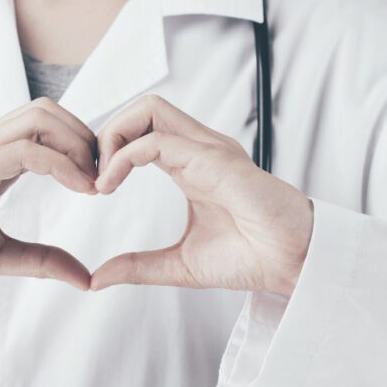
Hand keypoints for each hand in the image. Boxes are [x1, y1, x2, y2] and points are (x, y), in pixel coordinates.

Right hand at [0, 98, 97, 308]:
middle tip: (104, 178)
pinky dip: (60, 163)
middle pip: (47, 110)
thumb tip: (85, 278)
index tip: (102, 186)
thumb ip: (42, 261)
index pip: (46, 129)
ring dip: (77, 144)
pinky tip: (78, 188)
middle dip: (85, 138)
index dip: (81, 150)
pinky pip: (23, 149)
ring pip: (39, 118)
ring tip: (93, 183)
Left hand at [91, 96, 313, 295]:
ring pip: (149, 109)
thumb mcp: (179, 265)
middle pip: (143, 107)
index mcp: (191, 165)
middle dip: (106, 133)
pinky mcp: (215, 161)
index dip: (109, 150)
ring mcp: (209, 150)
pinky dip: (125, 156)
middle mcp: (199, 149)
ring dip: (113, 136)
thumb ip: (138, 267)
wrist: (294, 265)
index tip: (94, 189)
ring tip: (100, 179)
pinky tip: (110, 185)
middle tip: (92, 177)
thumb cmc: (252, 258)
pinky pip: (159, 141)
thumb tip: (97, 279)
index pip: (142, 130)